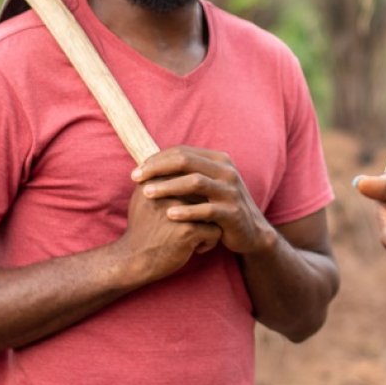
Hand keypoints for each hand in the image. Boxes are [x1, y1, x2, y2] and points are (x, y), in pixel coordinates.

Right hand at [119, 178, 221, 282]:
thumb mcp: (144, 196)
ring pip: (214, 209)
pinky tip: (196, 248)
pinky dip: (209, 241)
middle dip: (206, 206)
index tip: (187, 210)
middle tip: (197, 222)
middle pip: (206, 192)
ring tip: (198, 233)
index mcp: (158, 179)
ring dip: (209, 222)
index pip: (192, 176)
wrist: (133, 260)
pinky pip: (215, 230)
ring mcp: (179, 210)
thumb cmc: (143, 228)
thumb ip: (161, 177)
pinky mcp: (187, 230)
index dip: (196, 196)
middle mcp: (169, 192)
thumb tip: (184, 161)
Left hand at [132, 146, 277, 255]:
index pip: (183, 151)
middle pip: (186, 161)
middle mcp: (227, 171)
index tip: (137, 171)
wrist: (250, 232)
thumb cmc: (219, 207)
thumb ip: (186, 174)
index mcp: (219, 160)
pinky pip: (207, 209)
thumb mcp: (207, 186)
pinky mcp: (233, 213)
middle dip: (158, 168)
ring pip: (196, 182)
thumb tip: (149, 164)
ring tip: (146, 194)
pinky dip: (187, 211)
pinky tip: (169, 214)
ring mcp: (232, 191)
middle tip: (135, 178)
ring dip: (168, 186)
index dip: (157, 159)